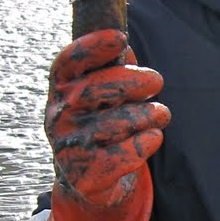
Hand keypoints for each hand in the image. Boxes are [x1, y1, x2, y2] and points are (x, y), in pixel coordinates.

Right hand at [44, 30, 170, 220]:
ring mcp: (69, 148)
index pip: (68, 63)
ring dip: (147, 114)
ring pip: (116, 123)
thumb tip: (126, 50)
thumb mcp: (101, 96)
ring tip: (162, 113)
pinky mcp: (85, 176)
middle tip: (157, 80)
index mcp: (60, 91)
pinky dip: (146, 143)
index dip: (92, 47)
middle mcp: (58, 117)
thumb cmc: (101, 125)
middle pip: (95, 89)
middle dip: (133, 81)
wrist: (88, 181)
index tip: (120, 39)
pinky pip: (124, 154)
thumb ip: (111, 71)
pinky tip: (153, 137)